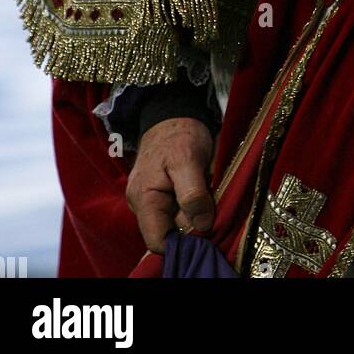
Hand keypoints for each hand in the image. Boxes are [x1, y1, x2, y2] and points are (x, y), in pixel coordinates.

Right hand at [126, 117, 215, 253]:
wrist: (174, 112)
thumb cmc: (179, 133)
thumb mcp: (188, 159)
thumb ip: (192, 194)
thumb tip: (203, 226)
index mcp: (143, 200)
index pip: (158, 241)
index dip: (182, 241)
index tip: (205, 224)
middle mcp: (143, 206)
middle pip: (170, 233)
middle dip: (193, 223)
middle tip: (211, 199)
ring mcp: (153, 201)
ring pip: (178, 222)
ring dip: (196, 212)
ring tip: (206, 187)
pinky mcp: (164, 195)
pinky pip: (181, 210)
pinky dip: (195, 203)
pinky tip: (202, 186)